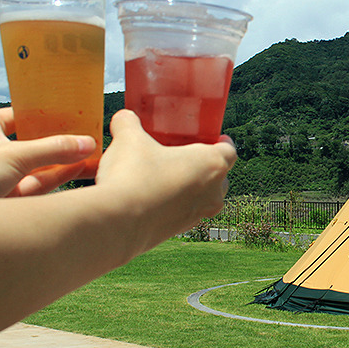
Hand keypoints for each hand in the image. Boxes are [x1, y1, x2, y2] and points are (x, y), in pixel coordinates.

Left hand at [0, 107, 95, 198]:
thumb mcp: (15, 155)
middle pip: (35, 142)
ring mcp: (2, 174)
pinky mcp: (9, 196)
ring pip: (40, 165)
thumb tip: (85, 143)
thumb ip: (53, 149)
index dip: (47, 115)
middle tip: (88, 137)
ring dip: (64, 162)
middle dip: (62, 141)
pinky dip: (59, 179)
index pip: (22, 115)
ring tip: (93, 156)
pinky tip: (79, 172)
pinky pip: (40, 184)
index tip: (72, 115)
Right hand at [94, 110, 236, 249]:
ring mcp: (198, 214)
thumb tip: (124, 117)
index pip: (229, 150)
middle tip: (185, 154)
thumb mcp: (129, 139)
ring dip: (192, 186)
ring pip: (205, 197)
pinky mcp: (180, 230)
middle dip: (206, 165)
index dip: (223, 142)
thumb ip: (129, 123)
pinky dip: (176, 203)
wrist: (118, 223)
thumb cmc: (134, 176)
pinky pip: (185, 212)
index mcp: (212, 164)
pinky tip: (154, 196)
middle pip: (220, 175)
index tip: (214, 137)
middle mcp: (213, 192)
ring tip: (170, 174)